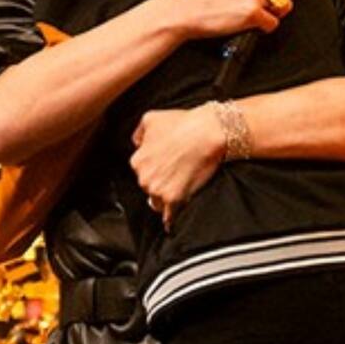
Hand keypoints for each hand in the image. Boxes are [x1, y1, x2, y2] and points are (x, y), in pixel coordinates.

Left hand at [130, 104, 225, 229]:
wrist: (207, 132)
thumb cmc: (182, 124)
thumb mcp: (150, 118)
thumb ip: (138, 134)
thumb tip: (137, 144)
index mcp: (137, 160)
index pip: (141, 171)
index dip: (154, 168)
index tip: (165, 166)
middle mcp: (144, 177)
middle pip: (148, 187)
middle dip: (159, 182)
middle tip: (175, 173)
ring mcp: (158, 190)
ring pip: (157, 201)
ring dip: (164, 199)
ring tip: (178, 190)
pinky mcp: (174, 199)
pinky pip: (168, 216)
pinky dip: (170, 220)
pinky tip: (171, 224)